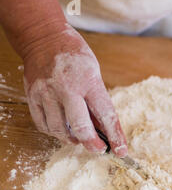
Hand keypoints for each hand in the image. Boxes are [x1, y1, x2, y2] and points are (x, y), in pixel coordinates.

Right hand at [23, 25, 127, 156]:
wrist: (44, 38)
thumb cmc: (75, 57)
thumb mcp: (94, 74)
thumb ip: (97, 101)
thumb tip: (103, 129)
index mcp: (89, 81)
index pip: (106, 114)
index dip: (115, 136)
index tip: (121, 150)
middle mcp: (67, 88)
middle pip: (80, 126)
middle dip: (92, 144)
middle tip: (99, 149)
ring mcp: (47, 92)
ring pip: (59, 129)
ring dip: (72, 140)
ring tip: (80, 140)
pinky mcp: (33, 96)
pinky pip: (43, 124)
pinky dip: (54, 133)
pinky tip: (63, 131)